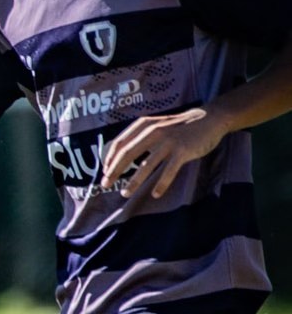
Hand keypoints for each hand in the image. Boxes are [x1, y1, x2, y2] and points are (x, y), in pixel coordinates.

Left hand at [100, 107, 224, 198]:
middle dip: (114, 171)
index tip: (104, 172)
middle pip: (128, 153)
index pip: (119, 143)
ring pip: (147, 164)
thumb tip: (119, 158)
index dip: (109, 159)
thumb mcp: (155, 126)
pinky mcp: (183, 150)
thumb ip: (139, 138)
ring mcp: (169, 140)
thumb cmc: (178, 127)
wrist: (209, 119)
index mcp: (144, 125)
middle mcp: (154, 131)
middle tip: (105, 185)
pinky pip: (169, 170)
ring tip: (125, 193)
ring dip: (134, 181)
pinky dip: (162, 183)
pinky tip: (156, 194)